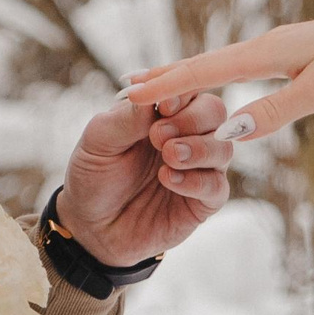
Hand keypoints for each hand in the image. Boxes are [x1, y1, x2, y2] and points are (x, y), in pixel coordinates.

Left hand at [55, 90, 235, 264]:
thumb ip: (127, 118)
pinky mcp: (202, 202)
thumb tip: (154, 94)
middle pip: (215, 112)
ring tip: (169, 156)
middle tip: (158, 135)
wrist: (90, 226)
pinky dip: (196, 181)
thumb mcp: (98, 140)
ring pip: (224, 148)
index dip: (181, 92)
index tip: (162, 106)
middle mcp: (187, 136)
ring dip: (199, 148)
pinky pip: (217, 187)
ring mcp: (198, 169)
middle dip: (192, 119)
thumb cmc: (94, 175)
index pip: (188, 88)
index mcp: (163, 114)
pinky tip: (168, 179)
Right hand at [120, 1, 313, 142]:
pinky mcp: (292, 54)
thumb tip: (229, 132)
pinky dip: (215, 73)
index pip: (205, 71)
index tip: (129, 91)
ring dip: (188, 72)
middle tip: (127, 84)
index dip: (167, 83)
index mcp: (266, 53)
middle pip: (205, 62)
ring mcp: (278, 47)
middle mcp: (265, 45)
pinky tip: (215, 78)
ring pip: (221, 62)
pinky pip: (240, 65)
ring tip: (158, 79)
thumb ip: (274, 112)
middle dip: (167, 74)